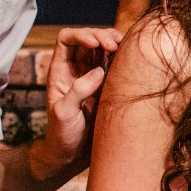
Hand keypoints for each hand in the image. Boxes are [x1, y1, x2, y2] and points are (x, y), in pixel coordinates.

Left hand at [30, 26, 123, 177]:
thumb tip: (99, 71)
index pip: (66, 39)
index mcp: (60, 70)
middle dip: (101, 36)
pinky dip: (123, 57)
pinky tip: (131, 58)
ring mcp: (92, 76)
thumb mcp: (64, 114)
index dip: (81, 35)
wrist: (71, 154)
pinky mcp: (106, 85)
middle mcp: (76, 68)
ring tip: (124, 45)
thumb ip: (78, 91)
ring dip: (114, 42)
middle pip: (87, 39)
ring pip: (102, 48)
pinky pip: (114, 64)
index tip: (95, 44)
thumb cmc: (61, 135)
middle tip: (115, 45)